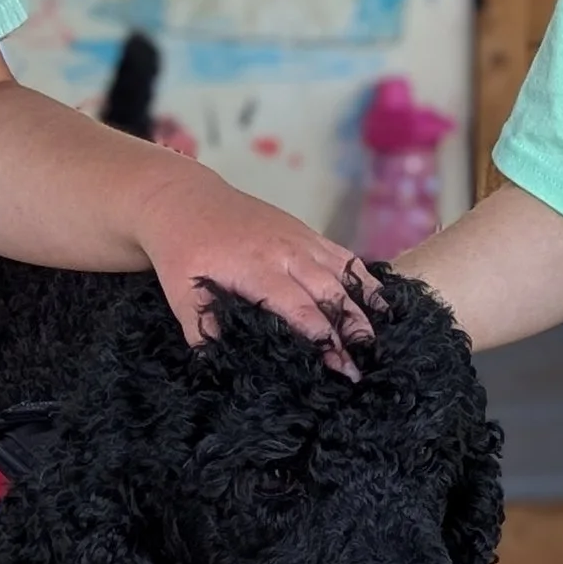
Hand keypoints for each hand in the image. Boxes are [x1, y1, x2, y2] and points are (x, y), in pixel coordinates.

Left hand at [131, 156, 376, 371]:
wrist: (185, 199)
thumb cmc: (182, 248)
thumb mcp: (179, 290)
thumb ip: (200, 326)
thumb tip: (216, 363)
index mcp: (255, 267)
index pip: (298, 307)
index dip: (321, 336)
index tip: (339, 363)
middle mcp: (285, 251)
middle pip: (329, 292)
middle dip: (351, 327)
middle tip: (366, 360)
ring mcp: (299, 239)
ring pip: (343, 272)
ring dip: (364, 304)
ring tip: (382, 335)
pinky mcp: (305, 232)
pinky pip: (342, 255)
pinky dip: (362, 278)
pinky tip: (379, 300)